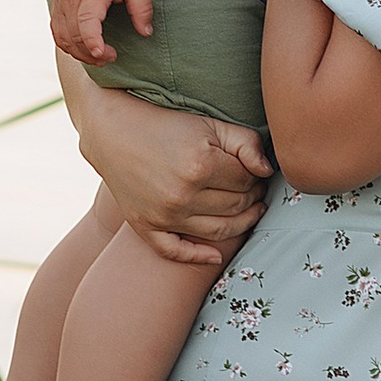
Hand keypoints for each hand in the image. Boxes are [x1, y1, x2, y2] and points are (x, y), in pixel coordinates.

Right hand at [50, 0, 150, 64]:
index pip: (86, 23)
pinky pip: (56, 32)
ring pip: (63, 39)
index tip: (102, 53)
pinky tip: (83, 47)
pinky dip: (67, 45)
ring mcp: (59, 3)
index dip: (92, 41)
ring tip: (98, 55)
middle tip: (111, 56)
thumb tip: (146, 32)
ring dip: (79, 53)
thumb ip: (142, 7)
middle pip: (74, 37)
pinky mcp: (55, 5)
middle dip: (92, 54)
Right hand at [62, 63, 272, 267]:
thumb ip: (245, 143)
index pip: (246, 181)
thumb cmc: (165, 123)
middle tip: (255, 190)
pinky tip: (215, 255)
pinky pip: (175, 251)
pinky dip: (198, 257)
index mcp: (199, 165)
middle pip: (235, 206)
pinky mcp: (145, 225)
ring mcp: (162, 214)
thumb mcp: (209, 124)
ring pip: (217, 230)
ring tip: (248, 210)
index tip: (255, 172)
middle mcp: (181, 194)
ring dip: (240, 223)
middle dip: (251, 198)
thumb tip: (268, 172)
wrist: (112, 131)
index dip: (256, 177)